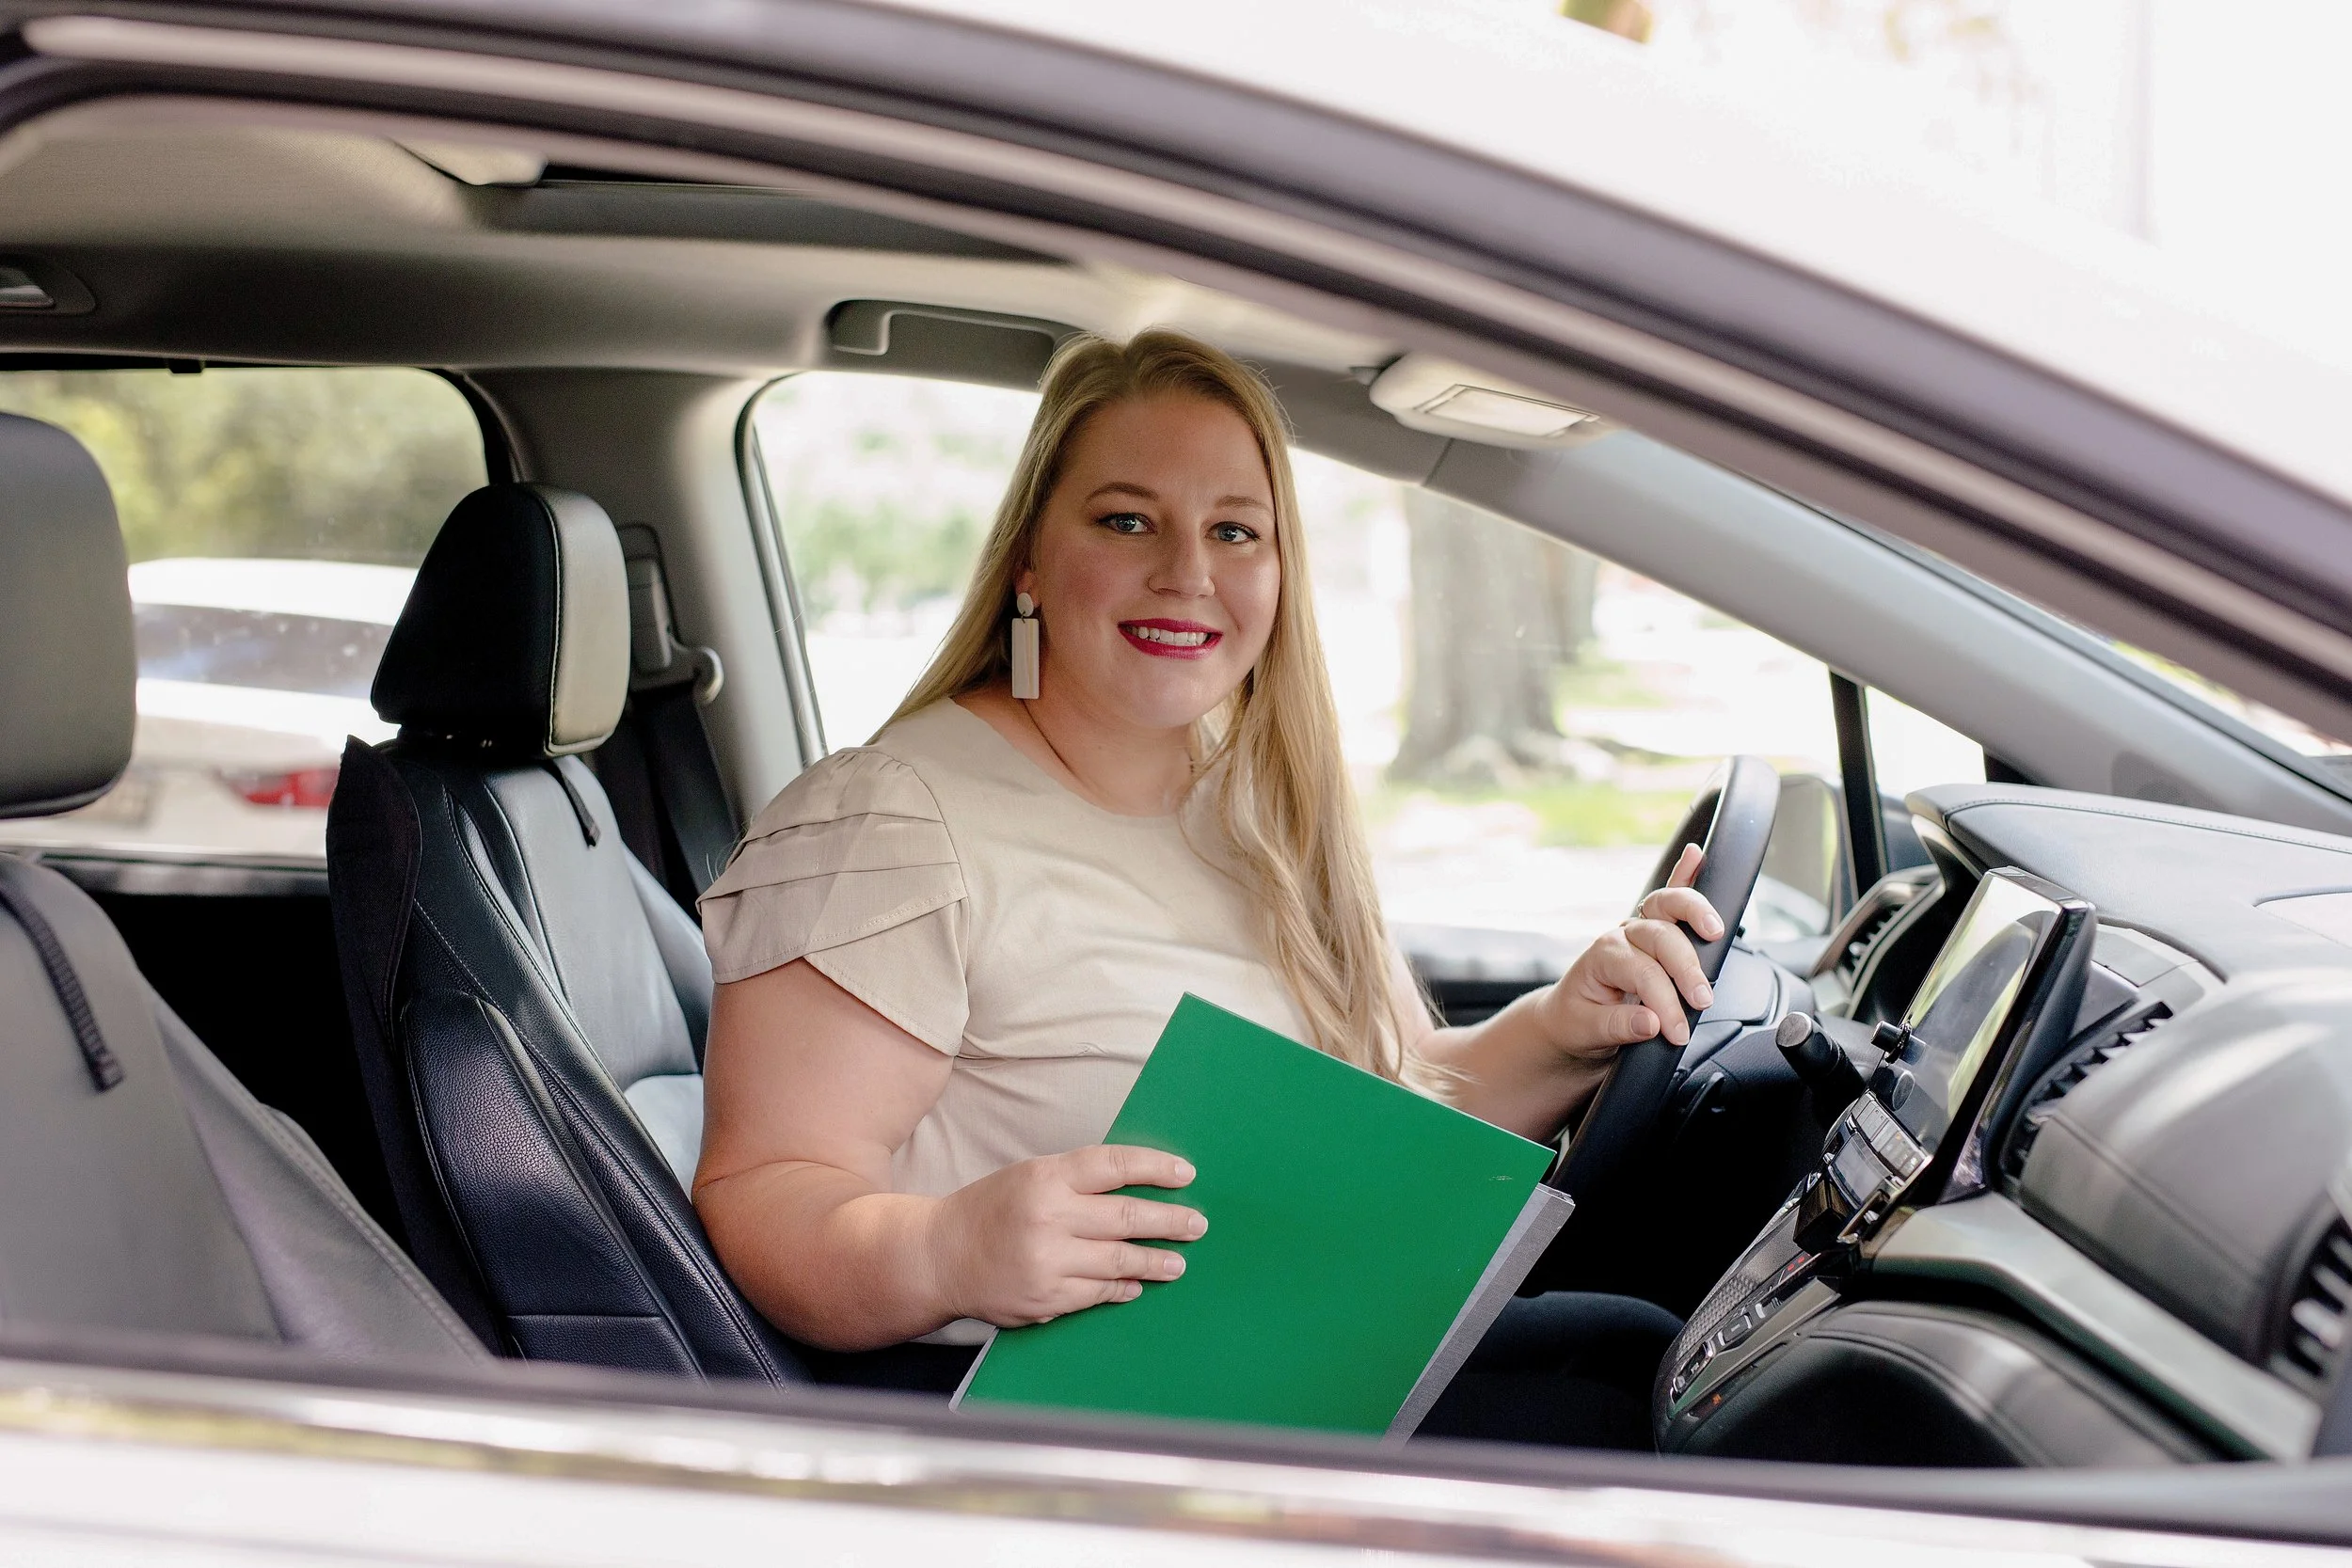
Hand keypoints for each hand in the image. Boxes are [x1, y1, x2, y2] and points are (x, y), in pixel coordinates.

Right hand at [923, 1144, 1205, 1326]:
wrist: (939, 1257)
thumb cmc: (991, 1210)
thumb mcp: (1030, 1176)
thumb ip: (1079, 1180)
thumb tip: (1141, 1184)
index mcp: (1046, 1177)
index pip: (1114, 1165)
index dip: (1155, 1168)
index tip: (1186, 1174)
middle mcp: (1049, 1217)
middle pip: (1127, 1217)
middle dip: (1170, 1221)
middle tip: (1197, 1224)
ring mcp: (1048, 1262)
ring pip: (1120, 1261)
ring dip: (1155, 1262)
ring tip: (1178, 1262)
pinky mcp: (1046, 1298)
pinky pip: (1098, 1293)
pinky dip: (1121, 1289)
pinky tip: (1135, 1285)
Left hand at [1541, 842, 1724, 1059]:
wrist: (1568, 1016)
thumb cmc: (1577, 1020)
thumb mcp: (1584, 1031)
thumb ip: (1617, 1026)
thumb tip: (1651, 1023)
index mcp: (1603, 957)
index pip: (1643, 973)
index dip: (1665, 1004)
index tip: (1678, 1032)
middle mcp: (1623, 936)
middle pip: (1661, 937)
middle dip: (1686, 968)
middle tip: (1702, 1001)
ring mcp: (1639, 929)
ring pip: (1669, 908)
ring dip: (1696, 916)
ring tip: (1715, 932)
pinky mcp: (1653, 930)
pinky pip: (1669, 898)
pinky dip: (1684, 873)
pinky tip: (1695, 855)